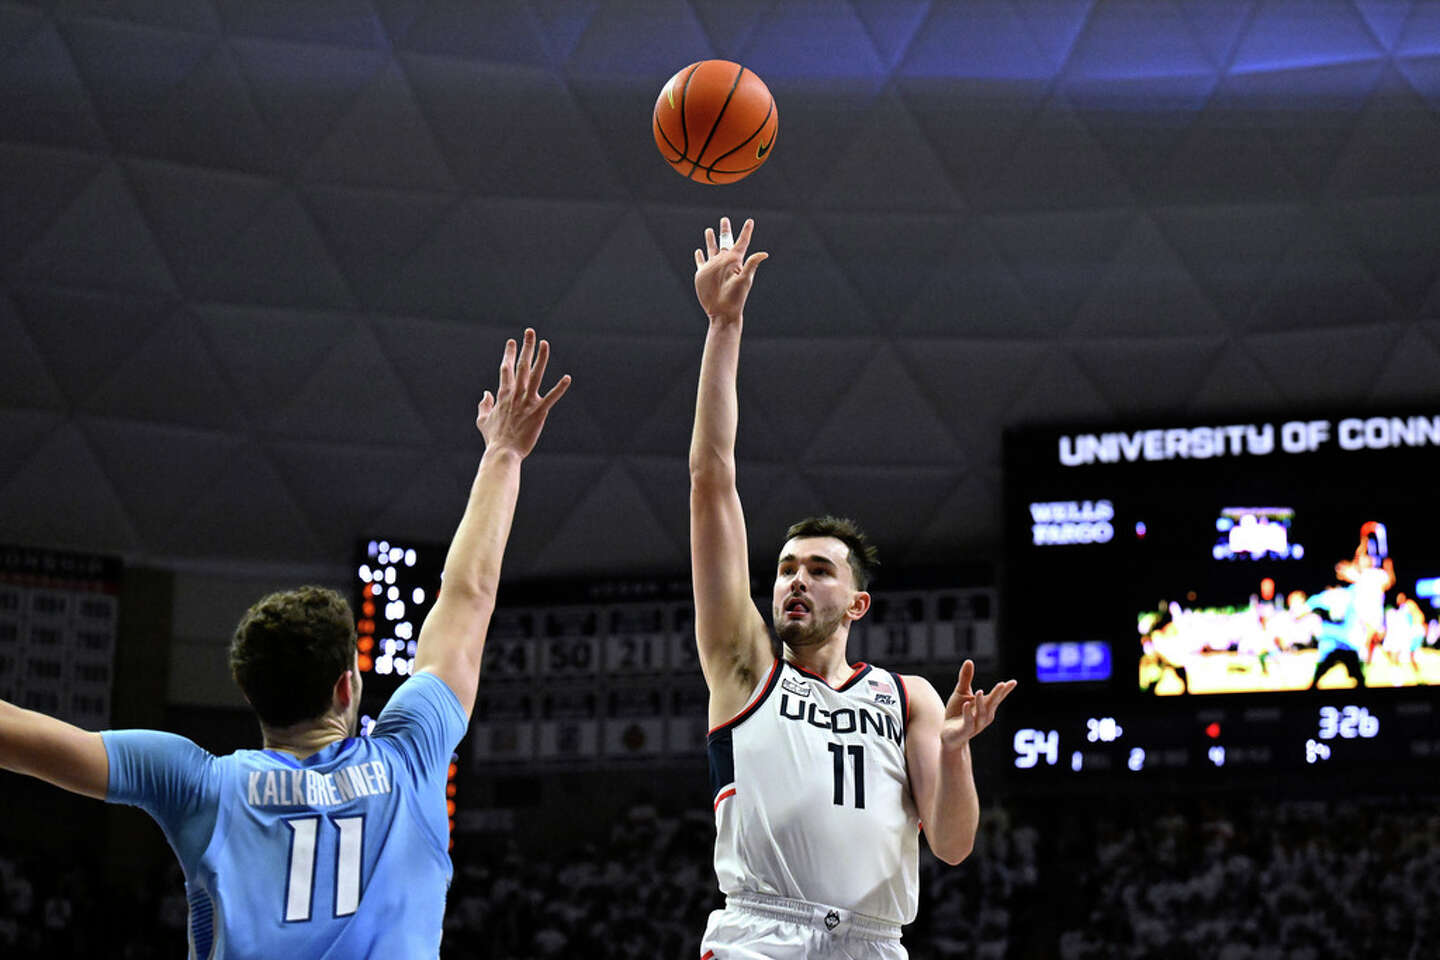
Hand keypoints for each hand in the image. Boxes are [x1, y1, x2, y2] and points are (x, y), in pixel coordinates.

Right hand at [476, 329, 570, 456]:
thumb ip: (483, 405)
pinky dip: (560, 388)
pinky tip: (568, 378)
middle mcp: (516, 395)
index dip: (509, 354)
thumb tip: (485, 393)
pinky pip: (551, 398)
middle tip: (529, 331)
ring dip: (541, 358)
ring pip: (535, 376)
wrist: (503, 453)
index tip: (512, 341)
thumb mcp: (483, 420)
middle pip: (521, 366)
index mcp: (503, 395)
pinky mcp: (539, 413)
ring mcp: (528, 402)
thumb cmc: (494, 439)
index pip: (506, 369)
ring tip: (545, 343)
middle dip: (525, 347)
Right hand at [694, 217, 767, 321]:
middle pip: (725, 242)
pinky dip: (699, 256)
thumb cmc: (736, 297)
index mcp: (735, 261)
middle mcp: (724, 262)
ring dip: (710, 240)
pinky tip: (698, 251)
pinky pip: (701, 262)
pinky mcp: (703, 274)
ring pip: (712, 249)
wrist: (722, 311)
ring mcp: (713, 267)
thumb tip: (765, 253)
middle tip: (724, 219)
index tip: (750, 221)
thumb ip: (751, 265)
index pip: (742, 242)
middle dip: (725, 230)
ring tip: (710, 230)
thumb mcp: (744, 279)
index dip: (746, 231)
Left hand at [940, 660, 1015, 750]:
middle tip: (1003, 684)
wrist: (948, 734)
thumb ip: (966, 678)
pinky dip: (968, 714)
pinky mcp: (964, 731)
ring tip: (979, 691)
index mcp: (985, 706)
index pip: (997, 697)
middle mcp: (984, 716)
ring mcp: (975, 724)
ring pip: (981, 713)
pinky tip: (966, 704)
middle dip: (998, 695)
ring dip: (981, 703)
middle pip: (992, 704)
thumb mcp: (961, 693)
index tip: (1013, 682)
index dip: (1005, 690)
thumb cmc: (957, 712)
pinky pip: (968, 722)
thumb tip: (969, 660)